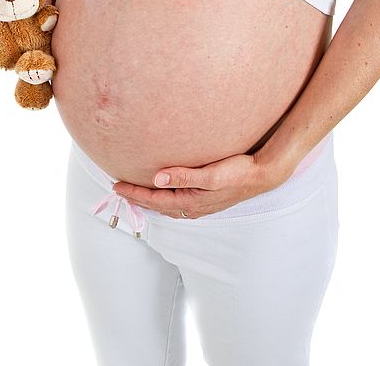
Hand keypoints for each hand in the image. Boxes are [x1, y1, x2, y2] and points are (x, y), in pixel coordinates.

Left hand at [112, 153, 287, 218]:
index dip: (133, 193)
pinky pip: (177, 202)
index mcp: (190, 202)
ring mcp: (200, 204)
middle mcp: (193, 207)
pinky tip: (164, 191)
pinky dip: (164, 198)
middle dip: (137, 198)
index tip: (116, 186)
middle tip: (118, 189)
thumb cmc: (238, 172)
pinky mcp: (206, 198)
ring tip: (135, 192)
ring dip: (150, 199)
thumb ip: (183, 176)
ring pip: (167, 205)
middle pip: (157, 205)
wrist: (263, 175)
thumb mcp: (210, 174)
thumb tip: (157, 179)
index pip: (154, 199)